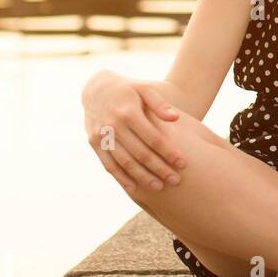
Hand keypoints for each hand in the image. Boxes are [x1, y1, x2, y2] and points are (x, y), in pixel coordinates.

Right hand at [82, 71, 186, 193]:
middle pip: (140, 153)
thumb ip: (160, 104)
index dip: (169, 152)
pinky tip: (135, 188)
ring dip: (142, 177)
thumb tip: (175, 118)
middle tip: (176, 180)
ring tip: (159, 187)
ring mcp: (101, 136)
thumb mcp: (145, 90)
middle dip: (159, 168)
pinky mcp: (94, 143)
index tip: (183, 163)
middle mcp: (113, 125)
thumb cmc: (129, 90)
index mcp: (128, 112)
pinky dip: (121, 177)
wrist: (97, 89)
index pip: (153, 138)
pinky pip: (108, 164)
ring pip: (125, 162)